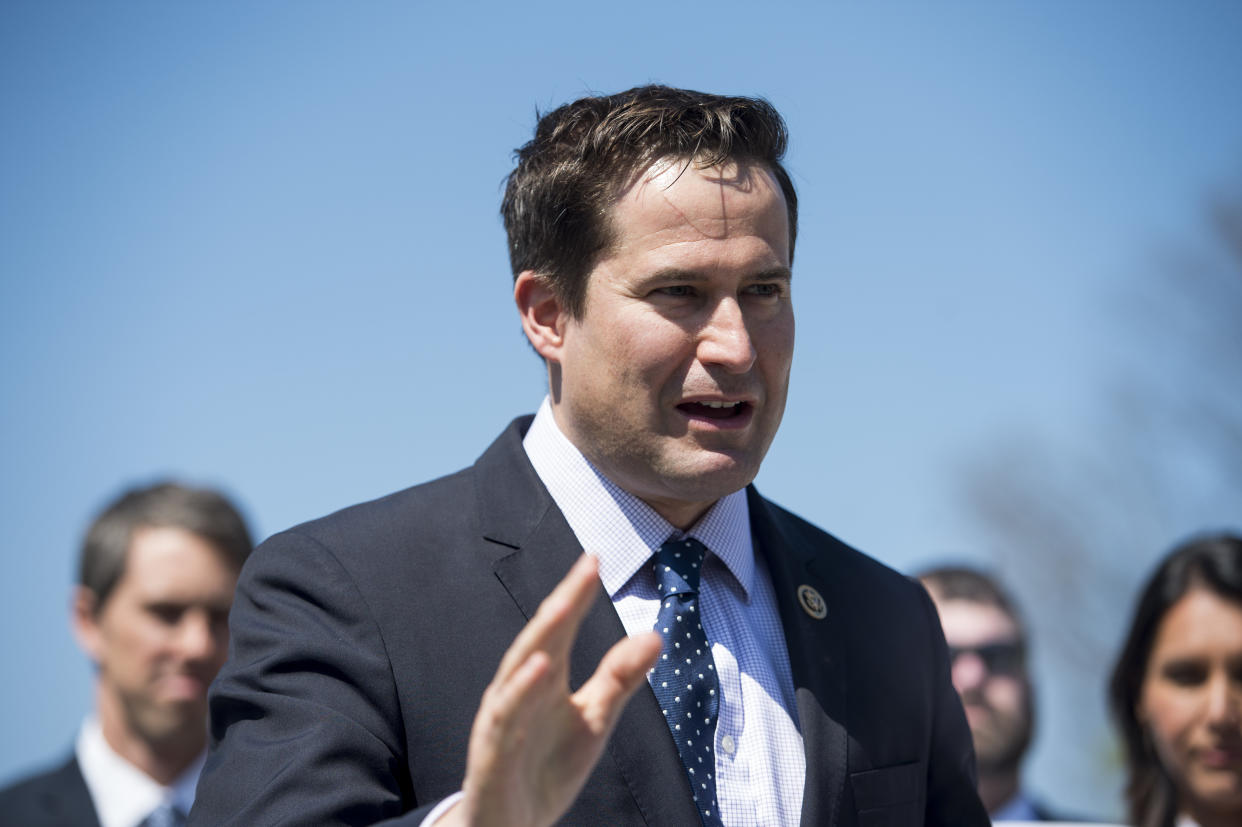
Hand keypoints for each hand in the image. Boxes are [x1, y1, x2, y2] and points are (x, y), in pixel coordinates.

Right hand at [440, 554, 660, 826]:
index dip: (578, 594)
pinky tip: (538, 668)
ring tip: (566, 603)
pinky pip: (504, 719)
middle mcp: (519, 692)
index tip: (596, 557)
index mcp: (543, 680)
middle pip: (541, 638)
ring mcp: (502, 721)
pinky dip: (519, 692)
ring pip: (518, 670)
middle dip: (563, 602)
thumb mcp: (594, 721)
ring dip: (542, 636)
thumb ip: (620, 679)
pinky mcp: (491, 754)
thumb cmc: (545, 768)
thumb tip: (656, 635)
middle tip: (587, 567)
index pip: (561, 629)